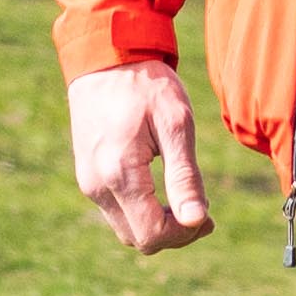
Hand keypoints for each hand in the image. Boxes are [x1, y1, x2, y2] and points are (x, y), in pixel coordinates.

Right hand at [66, 62, 210, 253]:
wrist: (106, 56)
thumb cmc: (146, 84)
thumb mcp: (176, 124)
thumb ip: (184, 176)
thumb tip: (196, 221)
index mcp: (119, 174)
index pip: (152, 234)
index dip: (184, 234)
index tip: (208, 215)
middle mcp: (96, 185)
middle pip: (137, 238)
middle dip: (173, 233)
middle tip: (202, 208)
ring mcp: (88, 182)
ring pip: (126, 228)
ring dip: (156, 223)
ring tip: (185, 198)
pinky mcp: (87, 175)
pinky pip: (116, 210)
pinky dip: (141, 210)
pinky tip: (161, 188)